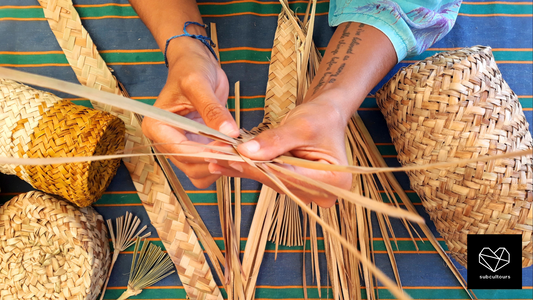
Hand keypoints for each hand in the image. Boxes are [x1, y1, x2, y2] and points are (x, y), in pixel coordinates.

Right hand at [142, 38, 238, 187]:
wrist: (196, 64)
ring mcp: (181, 146)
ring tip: (238, 152)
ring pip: (198, 173)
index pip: (181, 151)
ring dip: (218, 168)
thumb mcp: (199, 84)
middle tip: (239, 152)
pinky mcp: (195, 148)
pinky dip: (220, 166)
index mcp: (157, 126)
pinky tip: (234, 153)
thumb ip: (213, 110)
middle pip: (189, 166)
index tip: (230, 150)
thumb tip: (229, 133)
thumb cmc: (191, 69)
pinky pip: (206, 167)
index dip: (206, 154)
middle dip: (214, 162)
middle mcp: (165, 141)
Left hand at [208, 91, 352, 206]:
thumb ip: (275, 141)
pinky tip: (225, 162)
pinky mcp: (295, 186)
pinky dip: (249, 168)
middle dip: (246, 168)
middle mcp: (323, 193)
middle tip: (216, 158)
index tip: (232, 157)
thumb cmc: (321, 118)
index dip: (259, 167)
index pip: (289, 176)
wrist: (326, 116)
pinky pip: (269, 178)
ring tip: (216, 158)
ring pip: (271, 181)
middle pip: (278, 182)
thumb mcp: (300, 125)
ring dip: (243, 168)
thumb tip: (246, 152)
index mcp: (333, 181)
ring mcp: (308, 192)